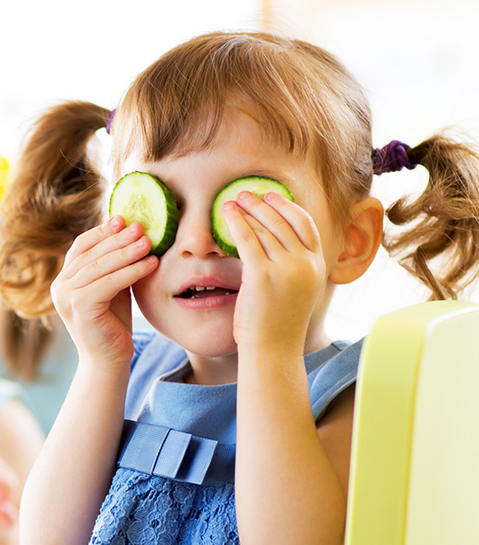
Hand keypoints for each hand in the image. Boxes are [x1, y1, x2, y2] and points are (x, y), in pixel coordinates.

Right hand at [51, 215, 157, 368]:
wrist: (108, 362)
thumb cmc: (113, 325)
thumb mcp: (113, 288)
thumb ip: (114, 266)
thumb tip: (131, 233)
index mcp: (64, 279)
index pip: (81, 246)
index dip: (102, 231)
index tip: (124, 218)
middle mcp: (60, 286)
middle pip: (91, 253)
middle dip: (118, 238)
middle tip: (142, 226)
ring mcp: (67, 297)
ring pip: (100, 266)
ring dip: (127, 252)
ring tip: (149, 242)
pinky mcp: (80, 308)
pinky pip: (108, 283)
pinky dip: (131, 271)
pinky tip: (150, 264)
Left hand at [222, 190, 326, 354]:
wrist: (273, 351)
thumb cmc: (279, 327)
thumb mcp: (297, 292)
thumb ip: (293, 269)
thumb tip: (277, 249)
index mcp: (317, 266)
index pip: (306, 225)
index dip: (288, 207)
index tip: (273, 198)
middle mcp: (305, 264)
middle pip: (284, 222)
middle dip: (263, 204)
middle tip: (247, 194)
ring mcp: (285, 268)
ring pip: (264, 228)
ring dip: (247, 210)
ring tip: (233, 201)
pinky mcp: (262, 274)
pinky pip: (247, 238)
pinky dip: (236, 221)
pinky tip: (226, 212)